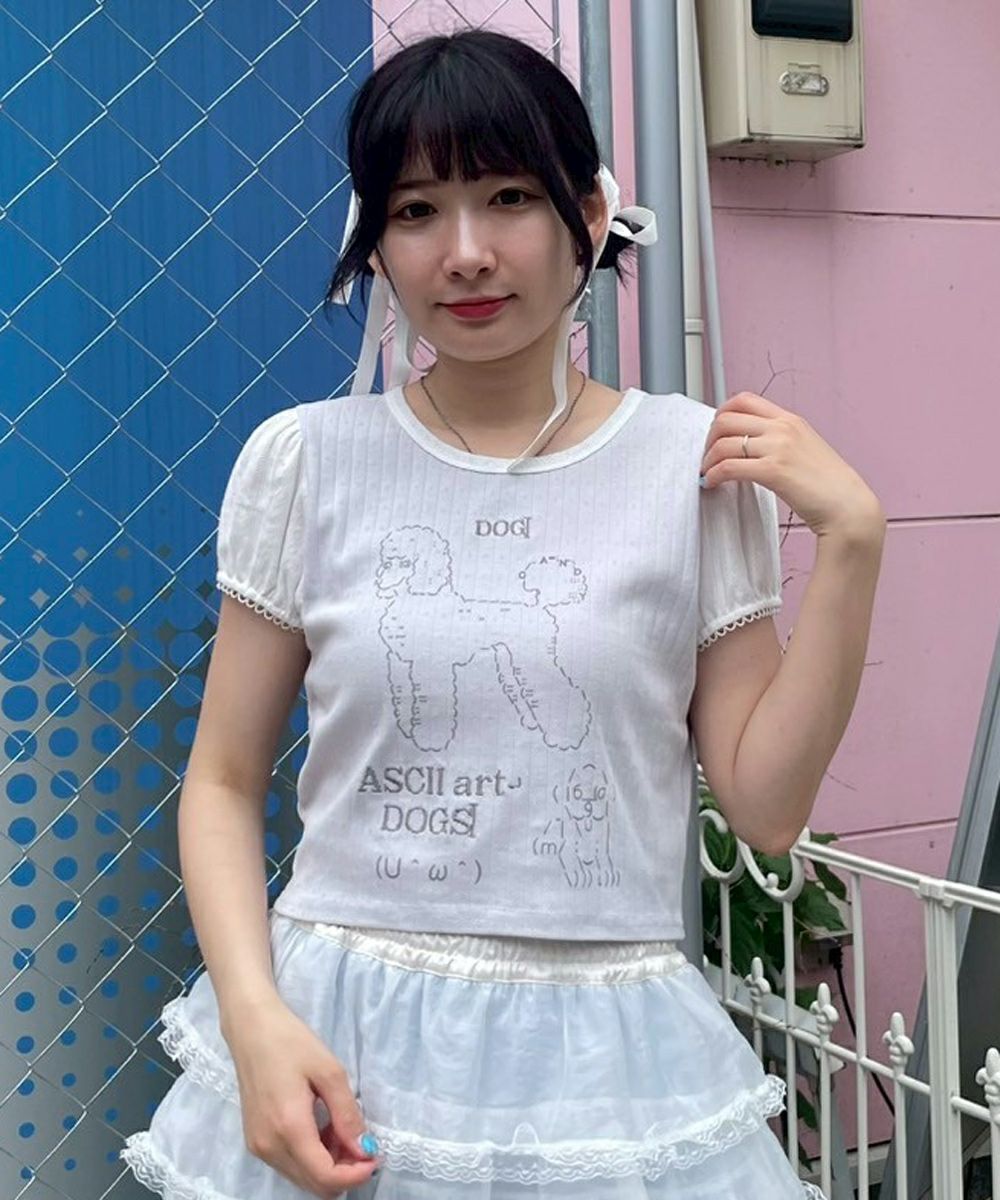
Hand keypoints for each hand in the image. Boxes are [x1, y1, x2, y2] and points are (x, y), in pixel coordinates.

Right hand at [224, 998, 380, 1196]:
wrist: (251, 1029)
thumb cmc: (291, 1042)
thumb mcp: (329, 1071)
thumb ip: (347, 1115)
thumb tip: (365, 1149)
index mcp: (288, 1128)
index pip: (325, 1177)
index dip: (355, 1176)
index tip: (375, 1157)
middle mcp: (269, 1147)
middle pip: (314, 1184)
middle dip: (345, 1172)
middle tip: (362, 1142)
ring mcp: (258, 1147)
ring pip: (302, 1178)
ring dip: (329, 1165)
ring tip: (342, 1130)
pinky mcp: (255, 1142)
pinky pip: (290, 1164)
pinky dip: (312, 1157)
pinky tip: (322, 1130)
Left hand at [699, 392, 885, 542]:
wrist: (848, 506)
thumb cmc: (829, 485)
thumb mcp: (806, 448)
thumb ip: (781, 440)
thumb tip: (753, 446)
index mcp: (790, 420)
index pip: (744, 400)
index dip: (721, 413)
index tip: (715, 433)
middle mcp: (783, 428)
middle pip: (726, 418)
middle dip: (709, 437)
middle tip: (707, 456)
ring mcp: (778, 447)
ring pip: (723, 442)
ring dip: (707, 459)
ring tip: (707, 473)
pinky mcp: (773, 470)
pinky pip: (729, 466)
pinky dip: (713, 474)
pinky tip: (711, 483)